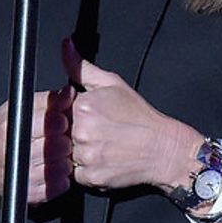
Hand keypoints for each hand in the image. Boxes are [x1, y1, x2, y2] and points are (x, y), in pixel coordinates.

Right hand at [0, 88, 73, 207]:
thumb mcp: (16, 109)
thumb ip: (45, 101)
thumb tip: (70, 93)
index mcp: (11, 129)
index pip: (52, 121)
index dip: (61, 119)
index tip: (60, 120)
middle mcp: (16, 154)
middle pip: (60, 144)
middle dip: (65, 139)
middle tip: (58, 138)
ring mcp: (24, 177)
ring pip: (64, 165)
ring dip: (65, 158)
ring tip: (53, 153)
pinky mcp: (31, 194)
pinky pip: (61, 184)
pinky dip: (62, 176)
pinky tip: (50, 168)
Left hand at [64, 40, 204, 192]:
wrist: (163, 147)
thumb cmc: (139, 116)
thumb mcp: (112, 83)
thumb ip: (81, 67)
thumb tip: (65, 45)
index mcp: (83, 105)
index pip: (58, 112)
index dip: (72, 115)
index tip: (91, 119)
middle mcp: (82, 130)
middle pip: (61, 133)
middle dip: (75, 134)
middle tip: (99, 133)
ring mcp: (86, 155)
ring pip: (65, 155)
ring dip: (79, 152)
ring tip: (102, 146)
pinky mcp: (91, 177)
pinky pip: (75, 174)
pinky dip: (86, 169)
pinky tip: (103, 159)